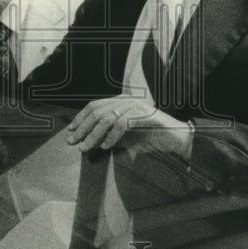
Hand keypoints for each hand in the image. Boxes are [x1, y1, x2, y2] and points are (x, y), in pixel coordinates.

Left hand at [67, 97, 192, 156]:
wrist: (177, 139)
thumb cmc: (150, 138)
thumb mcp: (124, 137)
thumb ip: (107, 136)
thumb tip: (85, 142)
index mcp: (120, 101)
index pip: (94, 105)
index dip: (80, 117)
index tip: (70, 130)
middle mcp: (127, 100)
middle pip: (98, 111)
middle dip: (82, 127)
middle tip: (72, 142)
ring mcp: (137, 106)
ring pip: (108, 118)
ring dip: (94, 135)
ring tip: (85, 148)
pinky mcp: (145, 115)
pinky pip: (123, 124)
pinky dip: (112, 137)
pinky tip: (106, 148)